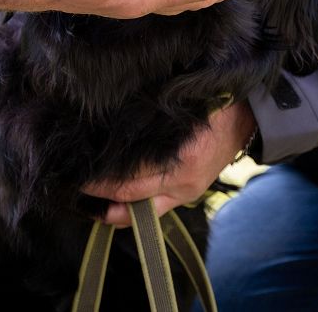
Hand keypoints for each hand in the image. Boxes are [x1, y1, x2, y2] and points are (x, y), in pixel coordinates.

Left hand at [83, 102, 256, 226]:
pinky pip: (155, 211)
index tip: (78, 173)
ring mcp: (186, 191)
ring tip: (87, 201)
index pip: (130, 177)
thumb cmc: (209, 104)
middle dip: (99, 194)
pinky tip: (112, 207)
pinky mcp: (189, 195)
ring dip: (112, 209)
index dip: (100, 180)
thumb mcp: (180, 106)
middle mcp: (182, 179)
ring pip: (141, 212)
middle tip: (72, 186)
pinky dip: (132, 212)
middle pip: (130, 196)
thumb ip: (148, 118)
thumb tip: (109, 124)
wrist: (246, 117)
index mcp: (180, 157)